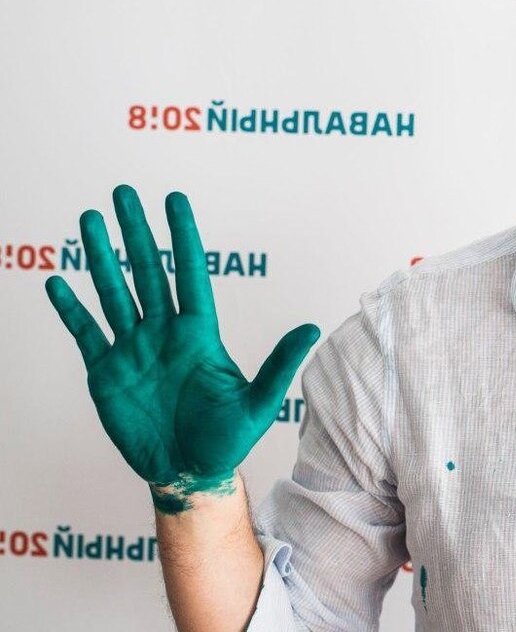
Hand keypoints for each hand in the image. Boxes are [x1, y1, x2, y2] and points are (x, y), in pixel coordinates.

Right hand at [45, 185, 319, 512]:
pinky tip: (56, 280)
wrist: (188, 472)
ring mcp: (134, 350)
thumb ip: (278, 365)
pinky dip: (71, 308)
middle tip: (122, 192)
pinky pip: (86, 333)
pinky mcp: (106, 372)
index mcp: (199, 334)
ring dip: (100, 257)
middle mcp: (165, 333)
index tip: (174, 199)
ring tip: (89, 219)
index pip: (190, 273)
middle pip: (147, 271)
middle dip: (135, 232)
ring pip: (113, 292)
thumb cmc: (228, 439)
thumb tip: (311, 327)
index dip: (183, 236)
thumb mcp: (258, 404)